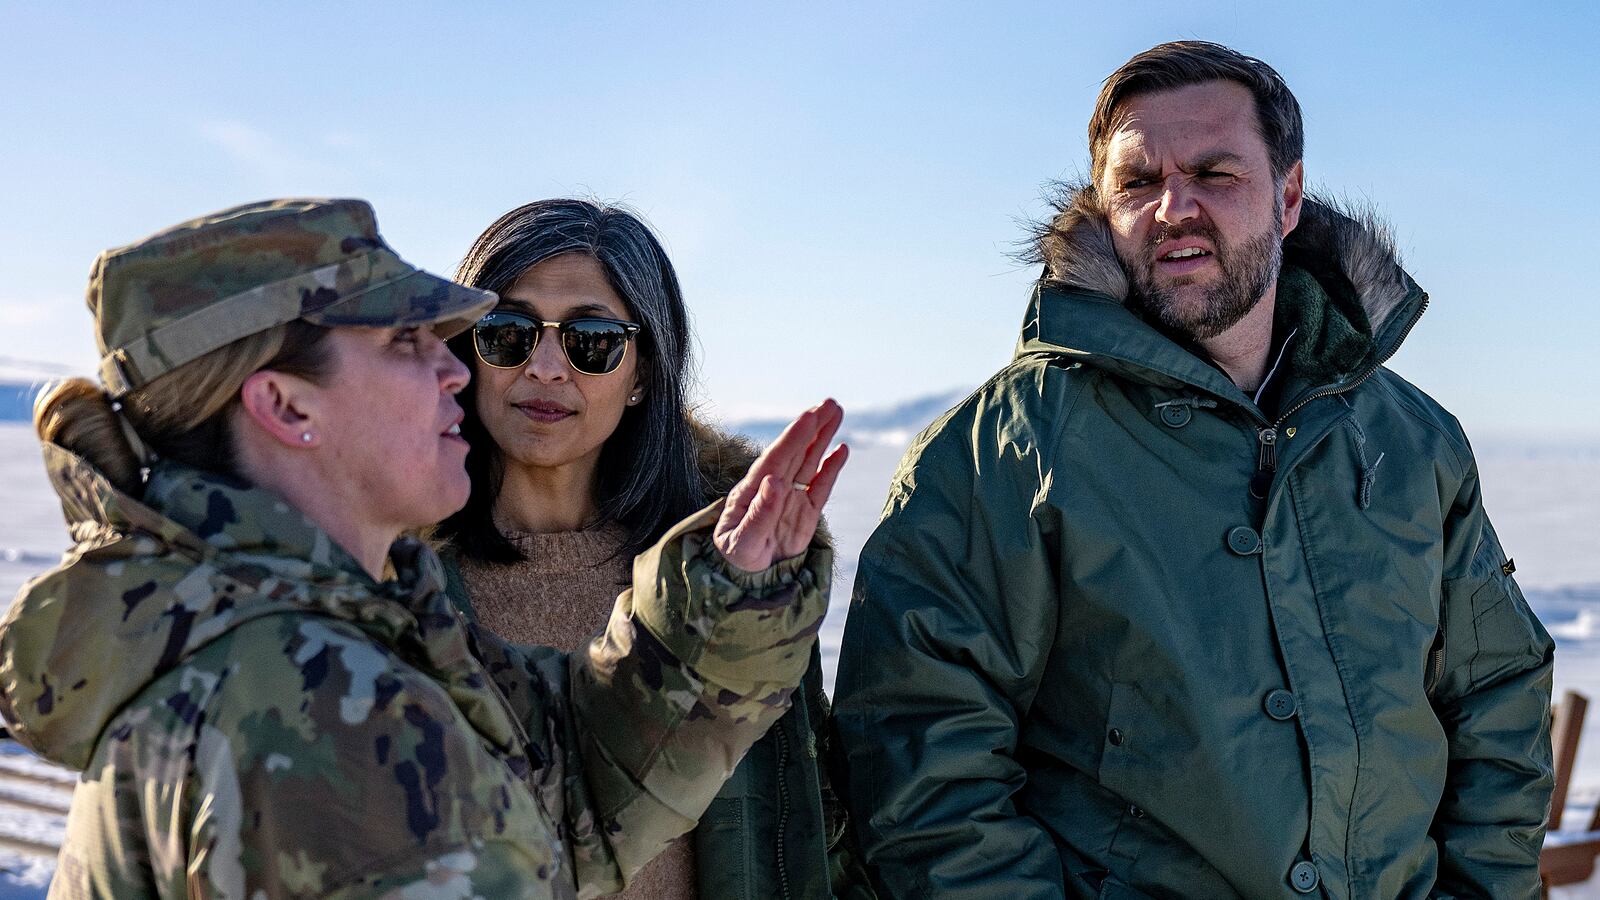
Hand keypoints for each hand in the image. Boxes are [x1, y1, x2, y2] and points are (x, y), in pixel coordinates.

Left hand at [714, 399, 848, 572]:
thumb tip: (774, 482)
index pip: (777, 458)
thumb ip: (758, 514)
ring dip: (822, 437)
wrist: (745, 577)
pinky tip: (841, 449)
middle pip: (796, 452)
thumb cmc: (736, 557)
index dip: (794, 437)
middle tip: (829, 403)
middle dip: (811, 427)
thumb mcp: (741, 541)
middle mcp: (773, 487)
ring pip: (810, 462)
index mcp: (753, 489)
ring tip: (836, 412)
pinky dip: (831, 468)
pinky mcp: (805, 513)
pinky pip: (821, 486)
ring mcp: (790, 498)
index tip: (809, 417)